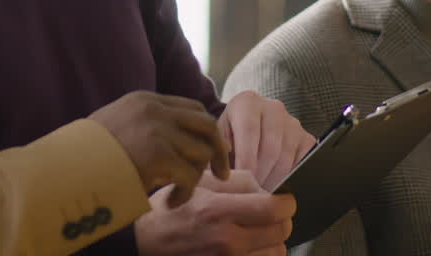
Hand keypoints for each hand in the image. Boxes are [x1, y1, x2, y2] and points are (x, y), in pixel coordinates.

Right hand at [89, 91, 230, 206]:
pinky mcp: (158, 155)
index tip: (210, 152)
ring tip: (178, 193)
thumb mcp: (114, 126)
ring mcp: (157, 130)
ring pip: (201, 152)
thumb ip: (142, 125)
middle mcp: (154, 110)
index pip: (191, 108)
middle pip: (206, 124)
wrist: (62, 170)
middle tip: (222, 174)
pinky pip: (190, 176)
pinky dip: (186, 192)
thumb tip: (171, 139)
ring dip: (196, 177)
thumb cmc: (84, 157)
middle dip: (218, 150)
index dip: (205, 132)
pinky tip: (171, 202)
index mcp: (145, 100)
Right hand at [136, 169, 296, 255]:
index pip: (274, 210)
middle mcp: (226, 242)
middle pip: (281, 233)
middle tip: (268, 216)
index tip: (283, 201)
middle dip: (280, 221)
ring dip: (272, 242)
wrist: (144, 243)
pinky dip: (260, 255)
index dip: (286, 203)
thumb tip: (269, 192)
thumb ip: (241, 182)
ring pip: (276, 254)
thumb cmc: (170, 211)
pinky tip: (248, 248)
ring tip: (256, 234)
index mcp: (219, 212)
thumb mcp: (200, 183)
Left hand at [219, 91, 315, 190]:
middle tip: (250, 196)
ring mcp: (293, 123)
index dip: (245, 160)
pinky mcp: (307, 138)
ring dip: (273, 181)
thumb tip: (225, 173)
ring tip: (260, 195)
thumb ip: (218, 152)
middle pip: (270, 149)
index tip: (241, 183)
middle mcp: (273, 108)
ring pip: (286, 159)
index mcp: (247, 102)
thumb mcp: (217, 140)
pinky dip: (290, 179)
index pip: (249, 131)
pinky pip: (302, 163)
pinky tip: (276, 188)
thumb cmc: (227, 137)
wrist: (244, 129)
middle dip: (259, 177)